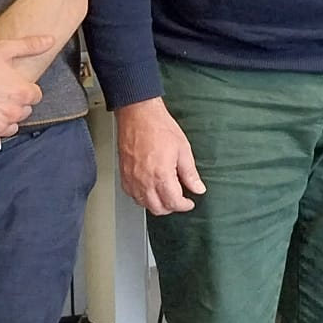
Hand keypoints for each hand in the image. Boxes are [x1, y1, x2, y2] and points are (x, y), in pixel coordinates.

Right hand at [0, 35, 53, 147]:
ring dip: (4, 121)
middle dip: (14, 106)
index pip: (35, 97)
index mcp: (22, 93)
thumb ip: (30, 46)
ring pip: (11, 128)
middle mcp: (14, 112)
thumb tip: (50, 40)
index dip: (23, 91)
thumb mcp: (3, 49)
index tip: (10, 88)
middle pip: (24, 113)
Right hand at [115, 97, 204, 214]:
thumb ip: (190, 173)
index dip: (184, 206)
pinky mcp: (124, 174)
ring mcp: (131, 178)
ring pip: (143, 204)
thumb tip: (198, 188)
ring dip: (156, 204)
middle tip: (179, 199)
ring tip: (166, 194)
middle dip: (171, 207)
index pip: (173, 203)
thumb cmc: (159, 127)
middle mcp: (144, 180)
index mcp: (161, 175)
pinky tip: (150, 189)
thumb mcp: (183, 149)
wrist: (138, 115)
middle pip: (158, 208)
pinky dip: (142, 197)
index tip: (189, 202)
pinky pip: (132, 195)